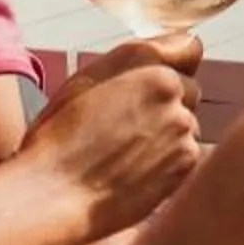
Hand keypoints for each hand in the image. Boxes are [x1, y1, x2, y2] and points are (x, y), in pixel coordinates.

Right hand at [19, 33, 204, 242]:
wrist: (54, 195)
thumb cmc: (59, 138)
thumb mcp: (86, 80)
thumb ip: (134, 58)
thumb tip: (172, 51)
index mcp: (147, 62)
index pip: (189, 49)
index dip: (171, 66)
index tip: (152, 83)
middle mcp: (172, 90)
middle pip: (189, 89)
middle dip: (169, 102)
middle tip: (129, 125)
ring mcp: (183, 126)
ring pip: (187, 123)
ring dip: (170, 133)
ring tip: (127, 153)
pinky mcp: (186, 161)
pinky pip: (188, 153)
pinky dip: (170, 161)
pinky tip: (136, 171)